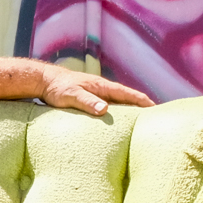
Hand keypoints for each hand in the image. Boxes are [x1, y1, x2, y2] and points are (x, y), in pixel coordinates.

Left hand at [37, 66, 151, 115]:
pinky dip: (119, 112)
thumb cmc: (57, 88)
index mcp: (103, 86)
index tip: (157, 109)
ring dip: (132, 109)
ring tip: (143, 121)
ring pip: (120, 102)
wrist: (44, 81)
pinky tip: (120, 120)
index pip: (129, 94)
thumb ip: (87, 102)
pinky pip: (110, 106)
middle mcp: (103, 89)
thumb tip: (104, 109)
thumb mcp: (71, 96)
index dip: (143, 101)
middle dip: (143, 106)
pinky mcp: (91, 98)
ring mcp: (98, 93)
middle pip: (128, 98)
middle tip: (157, 117)